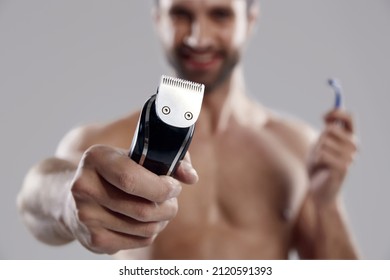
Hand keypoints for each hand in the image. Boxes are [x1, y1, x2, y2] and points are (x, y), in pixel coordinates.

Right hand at [63, 144, 197, 253]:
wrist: (69, 198)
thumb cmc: (112, 172)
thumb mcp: (133, 155)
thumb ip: (167, 159)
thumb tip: (191, 177)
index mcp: (95, 159)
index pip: (131, 179)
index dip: (161, 187)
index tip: (174, 186)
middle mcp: (84, 188)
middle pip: (142, 209)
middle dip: (169, 206)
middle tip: (172, 199)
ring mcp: (87, 217)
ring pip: (145, 228)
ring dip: (163, 220)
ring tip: (162, 209)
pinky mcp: (94, 240)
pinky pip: (139, 241)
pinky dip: (151, 232)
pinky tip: (145, 220)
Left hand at [307, 109, 357, 204]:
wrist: (318, 190)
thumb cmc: (318, 166)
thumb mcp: (320, 145)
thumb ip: (326, 131)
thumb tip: (329, 115)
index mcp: (350, 139)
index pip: (349, 118)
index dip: (336, 113)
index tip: (323, 117)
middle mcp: (354, 147)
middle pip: (331, 129)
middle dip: (319, 139)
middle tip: (319, 152)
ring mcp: (350, 157)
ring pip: (323, 142)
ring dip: (315, 152)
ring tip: (320, 162)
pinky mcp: (342, 168)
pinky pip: (322, 154)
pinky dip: (315, 160)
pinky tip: (320, 168)